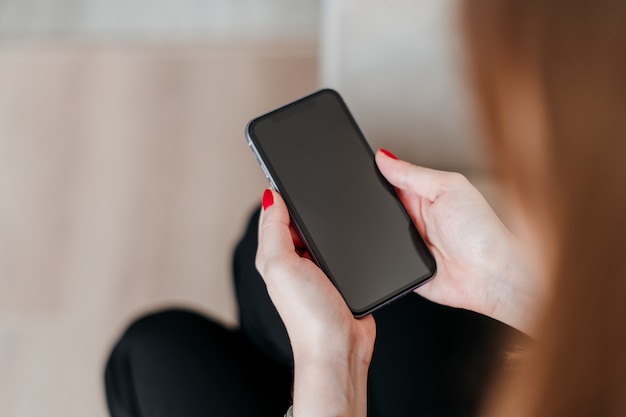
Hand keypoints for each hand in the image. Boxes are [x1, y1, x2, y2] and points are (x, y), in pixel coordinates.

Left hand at [256, 189, 374, 416]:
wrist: (340, 347)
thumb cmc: (308, 315)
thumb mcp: (281, 266)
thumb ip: (274, 231)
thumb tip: (272, 197)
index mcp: (276, 255)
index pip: (277, 216)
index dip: (284, 195)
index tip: (292, 174)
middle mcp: (296, 261)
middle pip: (303, 222)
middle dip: (311, 207)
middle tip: (320, 186)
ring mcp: (320, 268)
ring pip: (326, 233)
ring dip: (332, 224)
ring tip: (338, 207)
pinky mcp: (344, 276)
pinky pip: (346, 248)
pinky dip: (350, 240)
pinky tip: (356, 233)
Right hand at [376, 150, 538, 333]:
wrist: (492, 277)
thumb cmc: (483, 233)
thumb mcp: (449, 189)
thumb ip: (413, 174)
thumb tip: (384, 157)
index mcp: (424, 196)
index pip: (390, 181)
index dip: (376, 175)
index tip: (367, 170)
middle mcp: (414, 219)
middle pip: (379, 208)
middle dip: (376, 206)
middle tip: (395, 210)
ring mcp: (408, 245)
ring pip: (376, 235)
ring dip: (380, 234)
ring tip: (406, 234)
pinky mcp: (403, 270)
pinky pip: (381, 262)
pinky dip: (382, 258)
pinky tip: (399, 254)